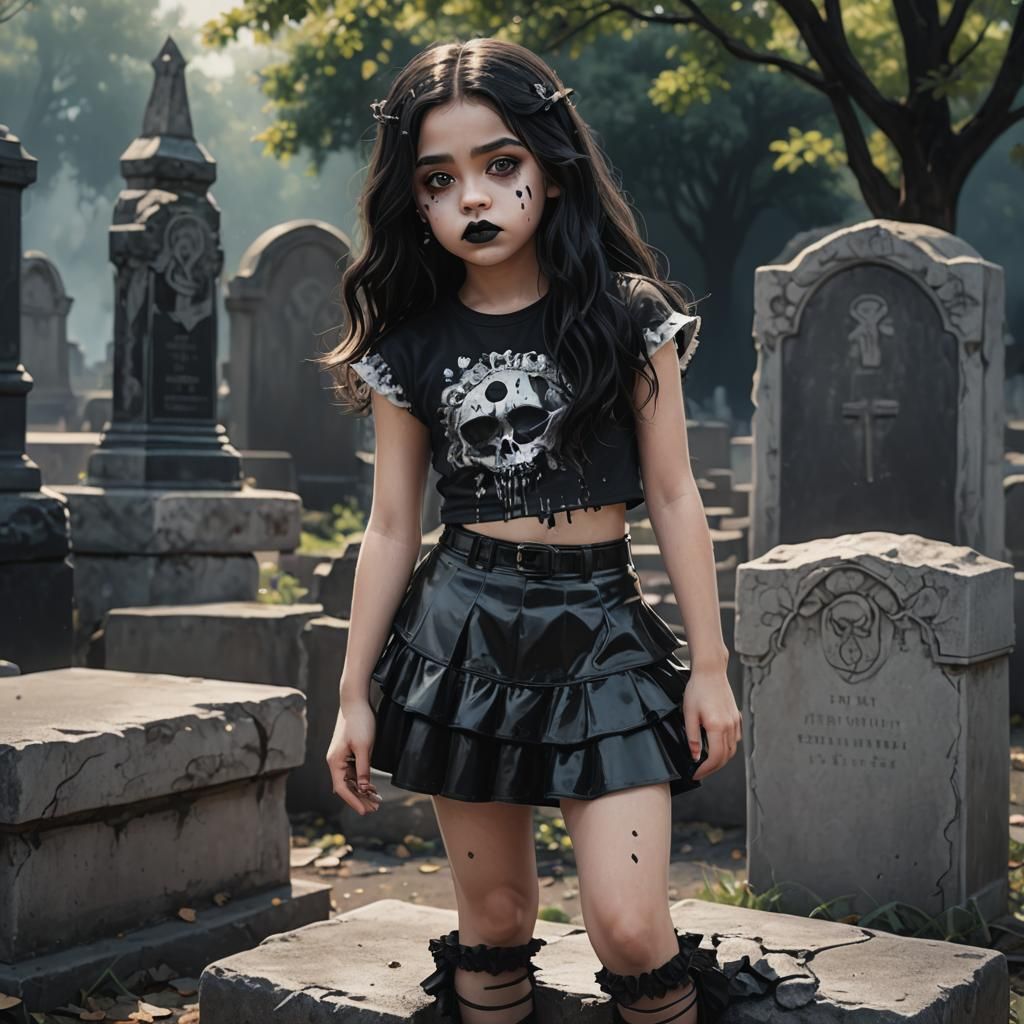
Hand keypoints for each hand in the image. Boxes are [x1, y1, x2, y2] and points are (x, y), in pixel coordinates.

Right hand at [326, 700, 382, 814]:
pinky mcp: (348, 752)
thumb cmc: (359, 722)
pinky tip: (372, 786)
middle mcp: (335, 761)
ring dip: (362, 790)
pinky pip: (354, 771)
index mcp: (335, 762)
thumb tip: (363, 788)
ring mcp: (341, 757)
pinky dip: (363, 780)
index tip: (365, 812)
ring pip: (351, 779)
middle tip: (375, 808)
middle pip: (347, 786)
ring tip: (377, 800)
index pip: (342, 789)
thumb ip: (363, 768)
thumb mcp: (364, 747)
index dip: (353, 802)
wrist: (355, 701)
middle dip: (360, 798)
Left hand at [682, 668, 740, 781]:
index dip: (706, 770)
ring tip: (708, 762)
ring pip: (732, 749)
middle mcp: (730, 726)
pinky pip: (735, 739)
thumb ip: (692, 737)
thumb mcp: (689, 714)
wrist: (710, 672)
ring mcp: (735, 721)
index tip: (696, 774)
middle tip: (700, 771)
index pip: (715, 757)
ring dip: (721, 759)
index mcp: (717, 726)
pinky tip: (718, 746)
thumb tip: (695, 756)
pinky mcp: (736, 717)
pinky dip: (727, 747)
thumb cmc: (698, 689)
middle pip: (725, 757)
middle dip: (713, 768)